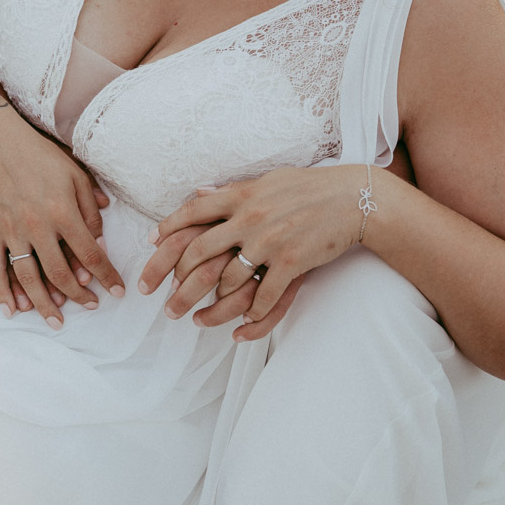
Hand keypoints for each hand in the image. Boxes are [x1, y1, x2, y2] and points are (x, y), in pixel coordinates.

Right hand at [0, 160, 110, 315]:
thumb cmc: (38, 153)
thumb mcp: (74, 173)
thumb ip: (90, 206)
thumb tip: (102, 236)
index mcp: (63, 212)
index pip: (91, 255)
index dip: (107, 276)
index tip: (117, 291)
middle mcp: (38, 226)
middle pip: (61, 274)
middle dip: (78, 295)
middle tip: (91, 307)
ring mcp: (10, 230)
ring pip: (29, 279)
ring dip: (43, 304)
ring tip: (55, 320)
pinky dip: (2, 292)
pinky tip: (12, 309)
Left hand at [139, 165, 367, 331]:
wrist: (354, 199)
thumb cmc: (310, 188)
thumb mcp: (267, 181)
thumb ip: (232, 190)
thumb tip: (199, 191)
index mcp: (242, 195)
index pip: (193, 211)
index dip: (168, 229)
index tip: (150, 244)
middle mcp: (250, 218)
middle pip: (199, 252)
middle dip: (177, 281)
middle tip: (164, 301)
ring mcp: (270, 242)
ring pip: (228, 280)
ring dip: (211, 306)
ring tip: (197, 319)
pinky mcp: (292, 263)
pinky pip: (263, 296)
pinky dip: (250, 314)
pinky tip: (241, 323)